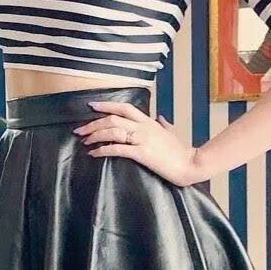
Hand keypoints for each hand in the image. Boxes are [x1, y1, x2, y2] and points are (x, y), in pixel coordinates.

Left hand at [72, 100, 204, 186]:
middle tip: (79, 130)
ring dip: (95, 135)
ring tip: (85, 141)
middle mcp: (144, 127)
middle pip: (113, 118)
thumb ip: (164, 124)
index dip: (106, 105)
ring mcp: (143, 139)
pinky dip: (102, 150)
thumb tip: (161, 118)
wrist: (190, 164)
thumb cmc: (181, 151)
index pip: (124, 107)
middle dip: (93, 123)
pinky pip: (117, 149)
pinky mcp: (142, 153)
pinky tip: (94, 153)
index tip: (91, 106)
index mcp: (149, 121)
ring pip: (113, 131)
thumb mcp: (171, 133)